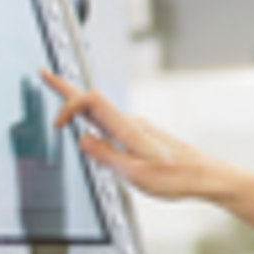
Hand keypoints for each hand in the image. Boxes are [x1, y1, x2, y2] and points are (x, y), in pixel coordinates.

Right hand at [41, 71, 238, 201]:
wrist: (208, 177)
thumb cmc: (178, 178)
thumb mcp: (135, 174)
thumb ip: (106, 156)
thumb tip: (84, 140)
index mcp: (128, 129)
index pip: (91, 100)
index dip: (68, 103)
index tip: (57, 122)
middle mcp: (132, 123)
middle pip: (93, 100)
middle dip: (66, 89)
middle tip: (46, 75)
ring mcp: (139, 128)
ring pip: (102, 114)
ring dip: (80, 108)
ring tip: (62, 106)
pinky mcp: (144, 136)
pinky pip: (113, 124)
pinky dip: (96, 121)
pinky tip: (93, 130)